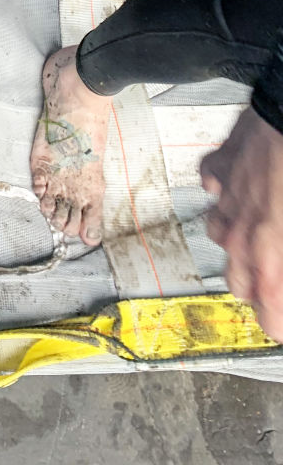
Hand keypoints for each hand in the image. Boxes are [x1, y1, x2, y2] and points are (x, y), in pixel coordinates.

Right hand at [201, 107, 282, 341]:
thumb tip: (282, 272)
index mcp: (270, 248)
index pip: (268, 308)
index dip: (275, 321)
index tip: (279, 325)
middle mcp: (242, 227)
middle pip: (236, 280)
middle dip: (254, 290)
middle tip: (272, 289)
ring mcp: (226, 194)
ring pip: (218, 235)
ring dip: (236, 244)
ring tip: (254, 241)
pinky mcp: (219, 162)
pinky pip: (211, 185)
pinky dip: (222, 192)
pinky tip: (235, 191)